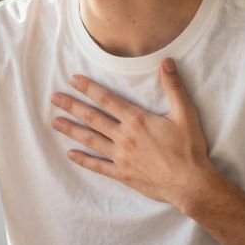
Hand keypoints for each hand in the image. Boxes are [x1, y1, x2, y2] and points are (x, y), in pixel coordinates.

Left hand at [50, 58, 217, 212]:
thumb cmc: (189, 149)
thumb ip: (173, 87)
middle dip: (72, 106)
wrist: (190, 184)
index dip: (89, 88)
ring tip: (54, 122)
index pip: (107, 100)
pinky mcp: (122, 174)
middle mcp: (124, 137)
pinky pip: (98, 166)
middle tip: (54, 98)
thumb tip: (166, 61)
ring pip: (90, 140)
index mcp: (137, 120)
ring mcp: (120, 157)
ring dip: (71, 130)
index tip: (73, 80)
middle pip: (92, 118)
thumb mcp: (185, 114)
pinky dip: (83, 160)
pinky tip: (70, 154)